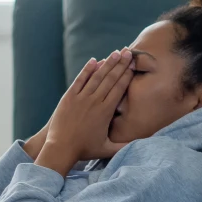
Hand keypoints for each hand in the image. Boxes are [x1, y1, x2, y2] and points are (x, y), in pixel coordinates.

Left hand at [37, 49, 132, 175]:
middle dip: (120, 64)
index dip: (126, 75)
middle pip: (110, 79)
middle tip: (128, 52)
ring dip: (107, 63)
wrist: (61, 148)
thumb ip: (123, 145)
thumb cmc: (84, 150)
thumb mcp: (106, 149)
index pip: (119, 89)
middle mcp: (94, 102)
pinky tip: (94, 60)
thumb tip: (140, 144)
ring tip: (115, 52)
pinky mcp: (69, 97)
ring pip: (96, 77)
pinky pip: (80, 80)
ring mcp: (81, 98)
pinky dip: (87, 70)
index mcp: (105, 112)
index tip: (132, 65)